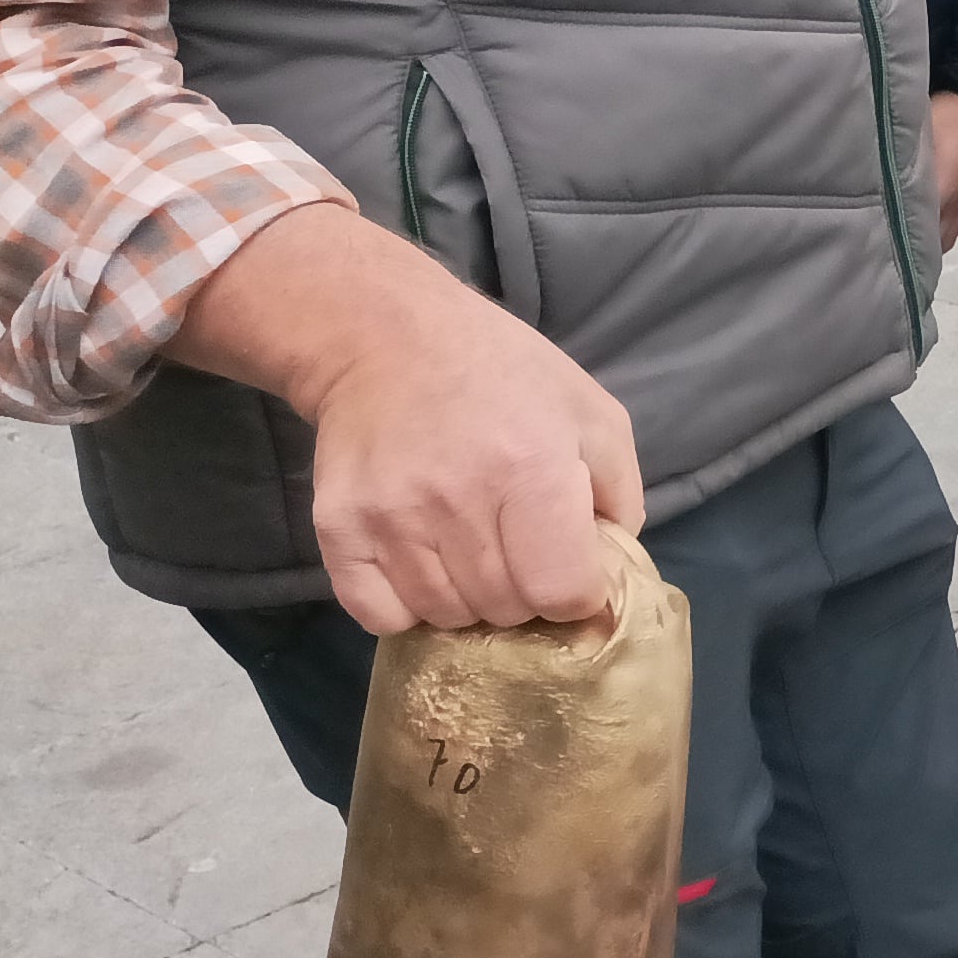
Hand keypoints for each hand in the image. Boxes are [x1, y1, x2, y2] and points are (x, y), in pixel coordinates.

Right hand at [168, 204, 637, 633]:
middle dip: (524, 594)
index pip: (562, 591)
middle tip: (519, 551)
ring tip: (472, 549)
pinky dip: (407, 607)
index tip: (571, 570)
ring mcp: (390, 520)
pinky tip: (424, 565)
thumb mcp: (592, 414)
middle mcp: (458, 501)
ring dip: (468, 600)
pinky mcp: (337, 531)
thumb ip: (619, 497)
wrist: (389, 340)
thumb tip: (610, 578)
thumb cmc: (506, 376)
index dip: (577, 593)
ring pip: (445, 617)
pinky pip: (380, 617)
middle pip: (504, 609)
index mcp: (532, 470)